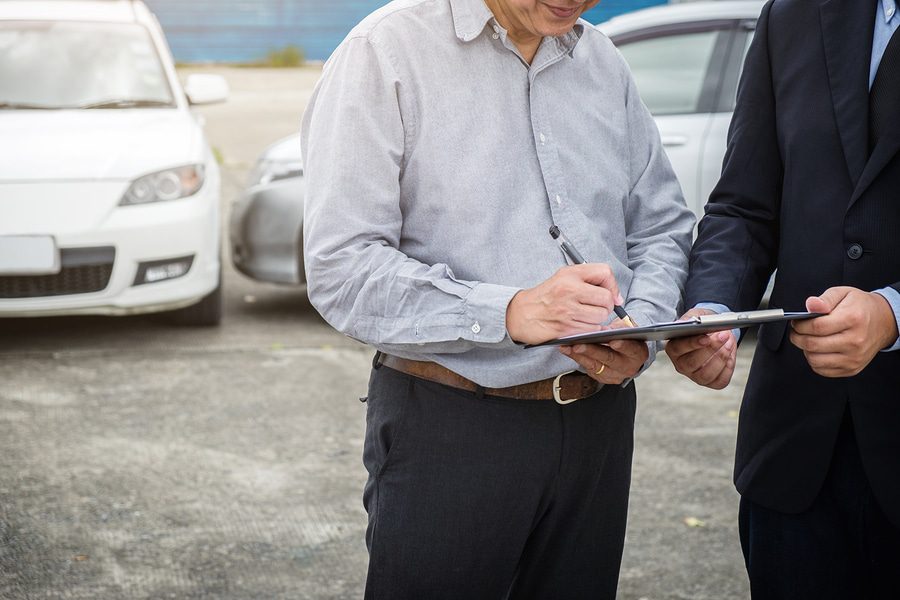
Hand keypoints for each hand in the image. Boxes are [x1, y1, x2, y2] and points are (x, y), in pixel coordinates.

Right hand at [506, 264, 620, 344]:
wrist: (521, 314)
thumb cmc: (546, 296)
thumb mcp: (564, 277)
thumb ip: (590, 279)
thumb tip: (617, 297)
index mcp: (570, 275)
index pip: (604, 273)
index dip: (612, 286)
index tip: (611, 295)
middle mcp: (569, 291)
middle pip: (606, 299)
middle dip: (606, 306)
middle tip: (596, 308)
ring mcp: (567, 311)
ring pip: (601, 317)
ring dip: (597, 320)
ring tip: (585, 317)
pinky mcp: (566, 328)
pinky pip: (592, 331)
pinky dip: (590, 330)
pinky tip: (580, 325)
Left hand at [559, 337, 649, 384]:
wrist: (625, 352)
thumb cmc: (626, 336)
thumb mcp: (628, 328)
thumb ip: (621, 327)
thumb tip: (607, 328)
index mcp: (638, 353)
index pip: (631, 349)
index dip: (623, 345)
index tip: (613, 341)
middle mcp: (628, 367)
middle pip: (609, 359)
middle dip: (593, 351)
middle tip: (578, 344)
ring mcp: (614, 375)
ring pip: (595, 366)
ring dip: (579, 355)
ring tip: (567, 346)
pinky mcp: (601, 378)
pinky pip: (587, 368)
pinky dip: (576, 358)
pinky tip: (567, 349)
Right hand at [665, 308, 736, 389]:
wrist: (714, 332)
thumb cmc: (702, 326)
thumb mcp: (694, 316)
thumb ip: (689, 319)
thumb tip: (683, 324)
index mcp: (673, 349)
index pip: (677, 349)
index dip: (692, 344)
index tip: (706, 337)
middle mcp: (681, 365)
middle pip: (692, 363)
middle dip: (711, 349)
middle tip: (723, 335)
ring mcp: (695, 376)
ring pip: (706, 375)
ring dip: (720, 358)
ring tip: (728, 343)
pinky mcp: (711, 382)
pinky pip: (720, 381)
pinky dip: (728, 368)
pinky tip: (730, 354)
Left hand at [789, 287, 897, 376]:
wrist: (884, 322)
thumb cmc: (861, 307)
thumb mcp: (843, 293)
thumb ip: (825, 299)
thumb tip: (811, 305)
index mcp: (853, 319)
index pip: (817, 327)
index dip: (800, 325)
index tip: (796, 323)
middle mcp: (855, 341)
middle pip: (813, 345)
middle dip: (797, 338)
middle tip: (796, 332)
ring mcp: (854, 357)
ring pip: (815, 360)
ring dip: (805, 350)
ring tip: (808, 340)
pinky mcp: (852, 368)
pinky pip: (822, 370)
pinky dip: (815, 361)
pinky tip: (818, 350)